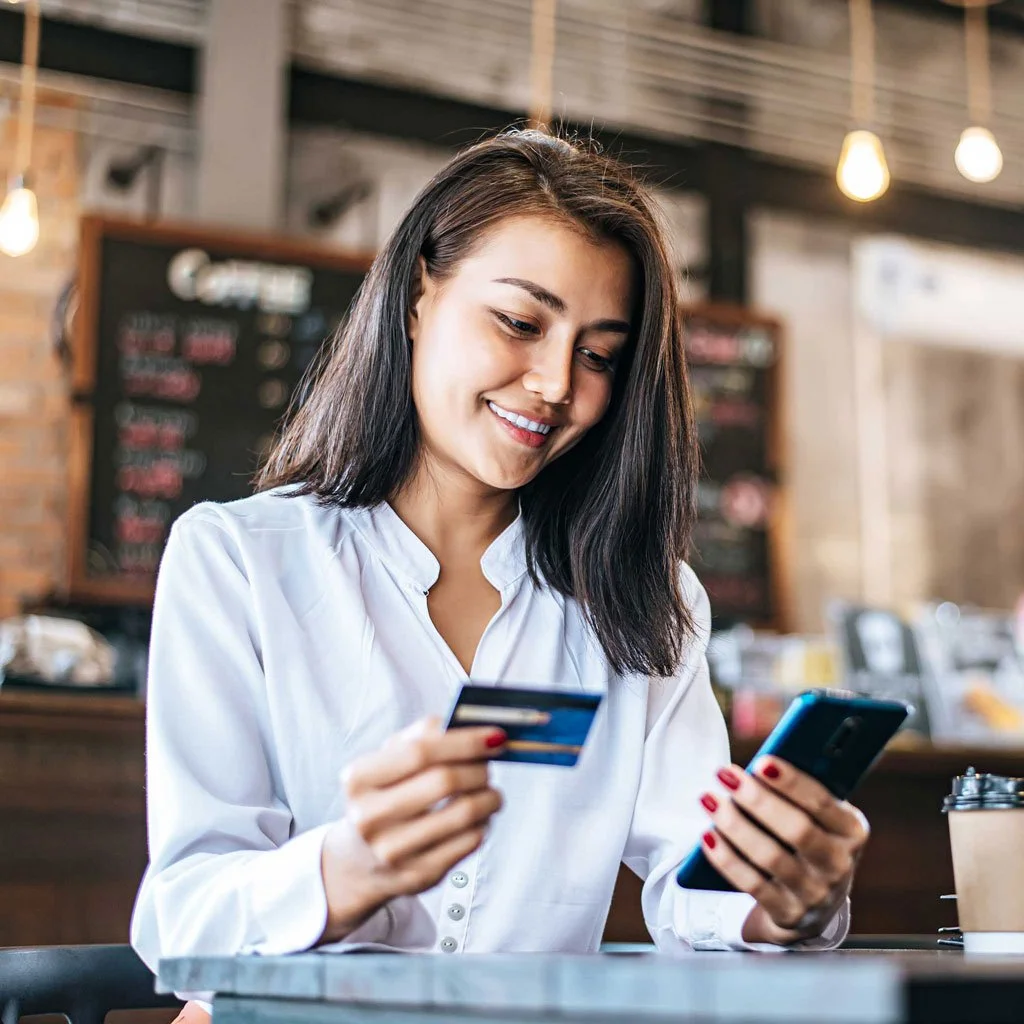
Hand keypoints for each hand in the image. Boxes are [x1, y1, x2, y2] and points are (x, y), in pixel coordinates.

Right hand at [319, 717, 505, 942]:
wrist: (360, 859)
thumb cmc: (384, 795)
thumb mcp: (389, 760)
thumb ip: (424, 735)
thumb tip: (474, 727)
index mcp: (359, 779)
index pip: (420, 751)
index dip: (464, 741)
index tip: (495, 736)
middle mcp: (369, 817)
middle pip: (444, 781)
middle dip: (479, 768)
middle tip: (490, 765)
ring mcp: (392, 851)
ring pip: (463, 813)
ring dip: (489, 797)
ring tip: (490, 792)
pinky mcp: (418, 875)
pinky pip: (469, 841)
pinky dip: (483, 823)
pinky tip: (478, 817)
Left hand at [697, 756, 869, 945]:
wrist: (816, 901)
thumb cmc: (808, 839)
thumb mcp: (817, 816)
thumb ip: (797, 793)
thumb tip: (757, 767)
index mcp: (852, 830)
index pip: (822, 803)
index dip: (791, 782)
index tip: (761, 762)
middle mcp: (839, 864)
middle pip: (797, 830)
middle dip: (757, 799)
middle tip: (724, 774)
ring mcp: (816, 893)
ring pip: (771, 857)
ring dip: (735, 825)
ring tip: (709, 799)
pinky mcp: (789, 914)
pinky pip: (753, 884)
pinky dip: (727, 859)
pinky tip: (708, 836)